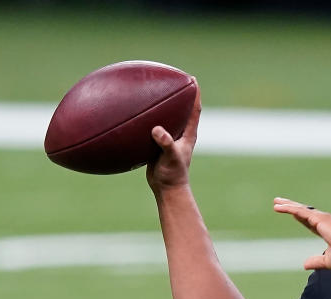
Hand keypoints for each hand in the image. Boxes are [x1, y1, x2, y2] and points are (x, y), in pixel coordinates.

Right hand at [146, 77, 200, 192]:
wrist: (166, 189)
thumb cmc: (173, 174)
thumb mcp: (170, 157)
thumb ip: (166, 143)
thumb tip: (157, 130)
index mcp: (188, 134)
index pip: (194, 109)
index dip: (195, 94)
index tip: (193, 79)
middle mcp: (180, 134)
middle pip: (182, 109)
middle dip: (179, 94)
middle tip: (173, 78)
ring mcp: (169, 139)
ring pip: (167, 118)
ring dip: (162, 106)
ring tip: (152, 91)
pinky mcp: (158, 145)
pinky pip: (153, 128)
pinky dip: (147, 120)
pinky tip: (135, 114)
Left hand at [273, 198, 330, 271]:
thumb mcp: (328, 262)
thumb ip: (316, 261)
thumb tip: (305, 264)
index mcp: (328, 231)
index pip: (310, 222)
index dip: (300, 217)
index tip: (292, 213)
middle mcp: (325, 222)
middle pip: (304, 212)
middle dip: (291, 207)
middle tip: (280, 202)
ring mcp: (323, 219)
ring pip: (301, 209)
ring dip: (288, 205)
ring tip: (276, 202)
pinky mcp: (320, 219)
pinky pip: (301, 212)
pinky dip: (290, 208)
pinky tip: (280, 207)